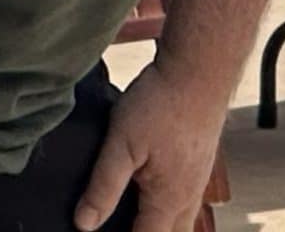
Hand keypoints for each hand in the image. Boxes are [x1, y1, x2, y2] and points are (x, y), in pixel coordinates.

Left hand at [76, 58, 231, 231]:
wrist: (199, 68)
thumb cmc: (163, 102)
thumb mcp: (122, 144)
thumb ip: (103, 186)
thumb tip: (85, 224)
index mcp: (168, 200)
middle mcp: (189, 196)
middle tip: (127, 226)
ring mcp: (198, 178)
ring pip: (182, 220)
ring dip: (161, 225)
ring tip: (136, 217)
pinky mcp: (200, 160)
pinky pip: (186, 198)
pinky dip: (169, 206)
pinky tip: (153, 190)